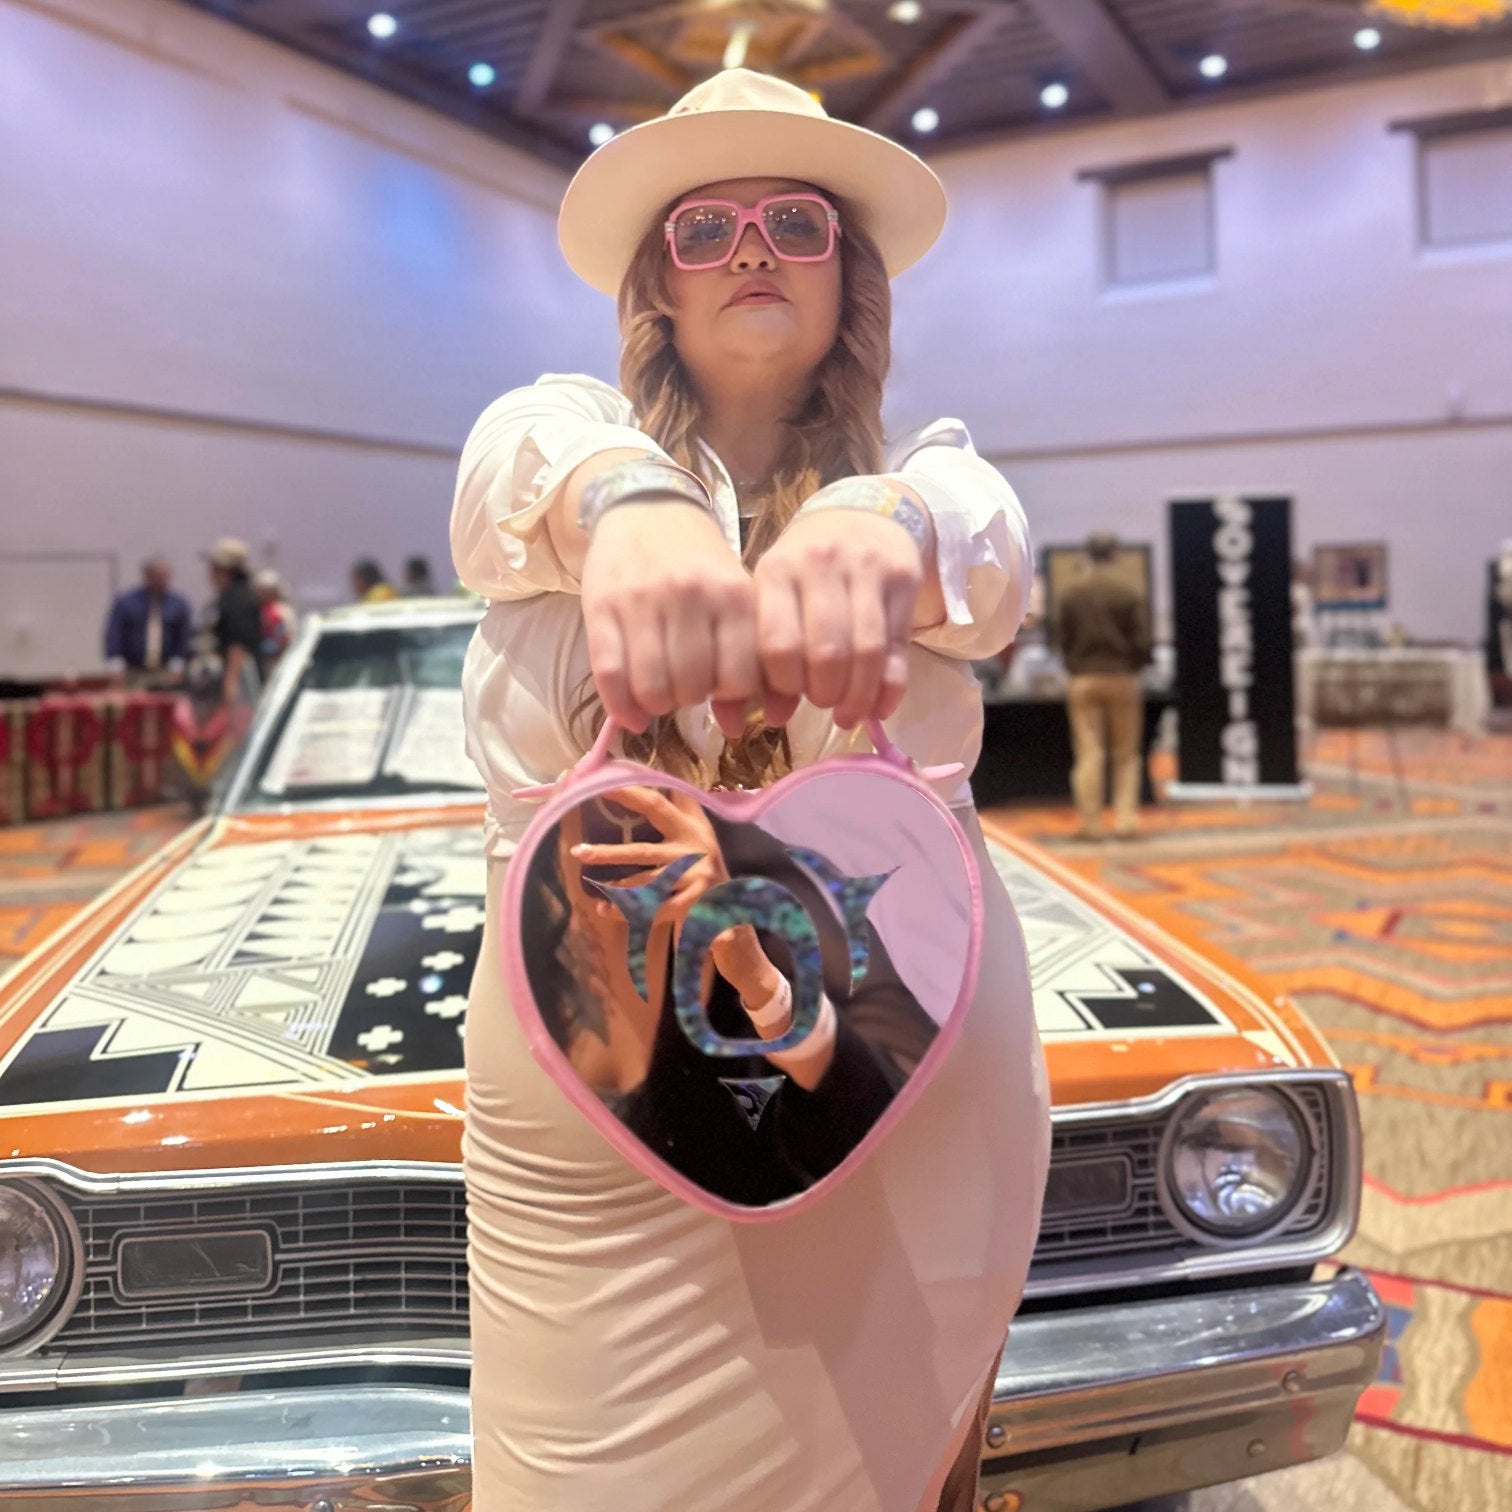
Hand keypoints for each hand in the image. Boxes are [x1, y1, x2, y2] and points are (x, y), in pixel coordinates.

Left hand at [570, 786, 780, 1004]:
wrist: (739, 902)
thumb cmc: (709, 859)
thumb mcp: (702, 828)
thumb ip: (684, 804)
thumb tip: (659, 774)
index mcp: (689, 828)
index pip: (656, 805)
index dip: (629, 794)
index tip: (602, 787)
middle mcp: (689, 853)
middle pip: (643, 852)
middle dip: (610, 852)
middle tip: (579, 851)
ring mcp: (690, 882)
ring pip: (645, 885)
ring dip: (617, 888)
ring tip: (590, 884)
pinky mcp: (689, 906)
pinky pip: (651, 910)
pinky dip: (626, 911)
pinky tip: (604, 909)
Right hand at [581, 503, 759, 736]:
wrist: (646, 506)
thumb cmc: (700, 561)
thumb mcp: (733, 596)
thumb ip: (743, 657)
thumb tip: (736, 728)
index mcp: (734, 593)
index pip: (740, 677)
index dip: (730, 697)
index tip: (721, 688)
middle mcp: (690, 595)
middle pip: (692, 687)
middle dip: (690, 700)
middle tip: (686, 687)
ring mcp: (643, 600)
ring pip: (651, 686)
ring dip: (656, 704)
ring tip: (660, 693)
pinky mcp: (601, 606)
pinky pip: (610, 675)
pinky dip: (620, 707)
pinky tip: (631, 713)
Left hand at [752, 505, 922, 729]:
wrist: (861, 514)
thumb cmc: (806, 568)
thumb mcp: (775, 595)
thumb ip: (761, 655)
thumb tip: (762, 719)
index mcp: (776, 569)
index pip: (778, 644)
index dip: (785, 684)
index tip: (789, 695)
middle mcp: (821, 563)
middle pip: (827, 653)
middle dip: (824, 694)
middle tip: (822, 704)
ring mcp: (866, 568)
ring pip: (867, 652)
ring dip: (858, 697)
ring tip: (848, 713)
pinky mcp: (903, 578)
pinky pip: (898, 647)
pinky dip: (890, 689)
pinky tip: (879, 707)